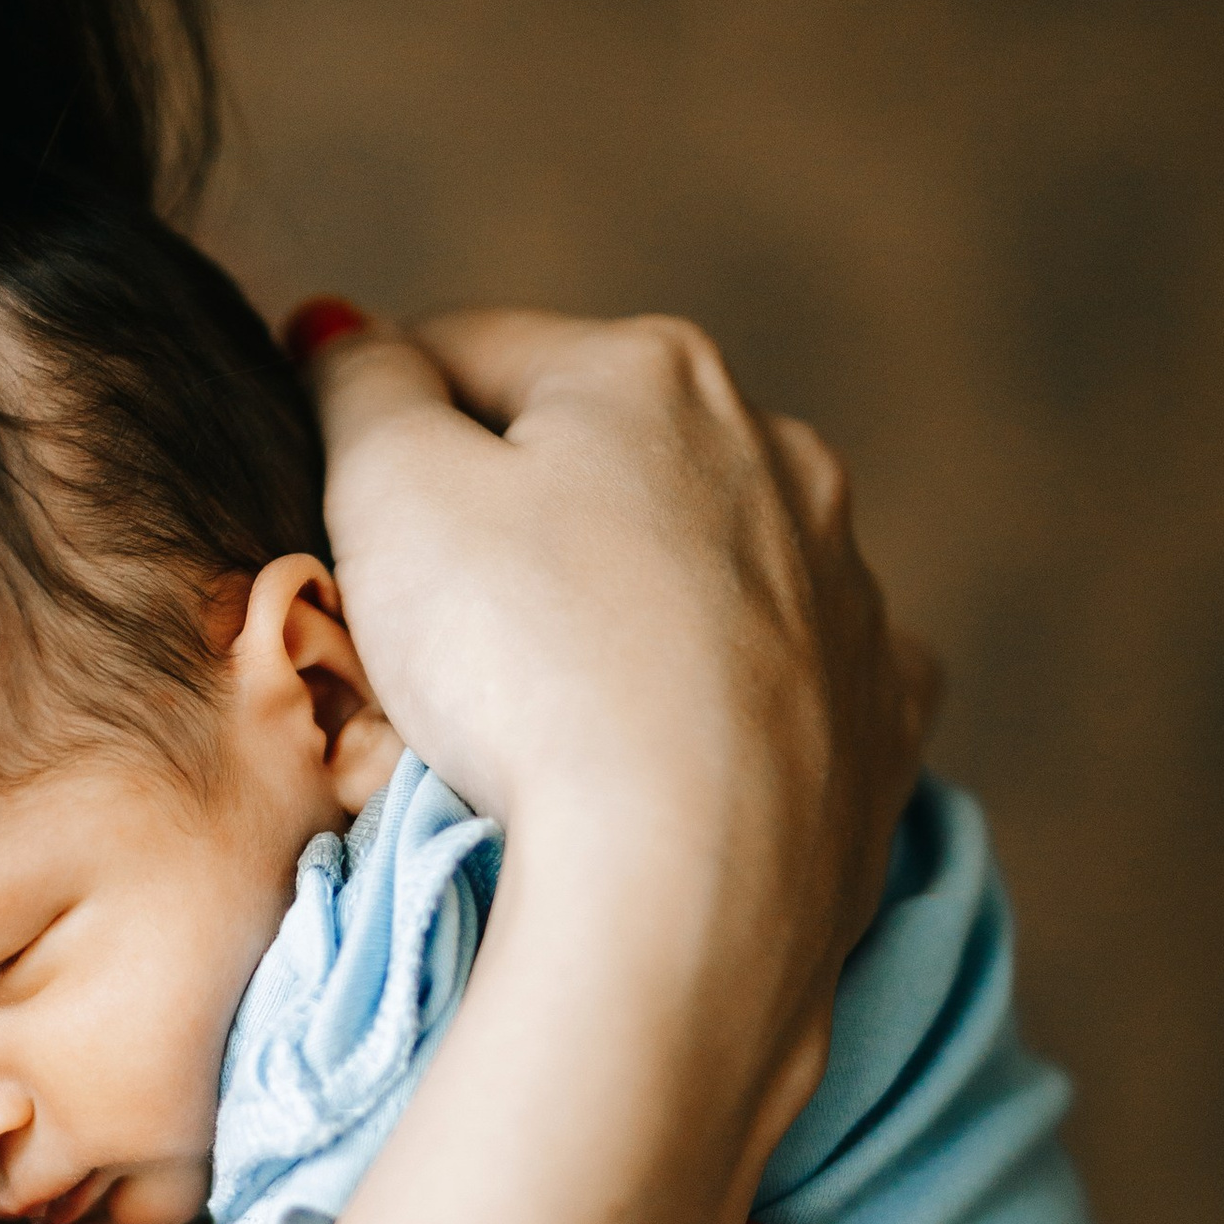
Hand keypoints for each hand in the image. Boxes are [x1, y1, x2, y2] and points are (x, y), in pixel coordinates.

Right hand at [299, 304, 936, 1133]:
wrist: (688, 888)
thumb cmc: (524, 668)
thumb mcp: (387, 491)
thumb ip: (361, 388)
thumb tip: (351, 334)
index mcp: (653, 372)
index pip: (469, 354)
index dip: (383, 428)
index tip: (342, 519)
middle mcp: (779, 453)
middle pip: (600, 459)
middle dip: (521, 516)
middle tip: (439, 633)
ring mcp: (847, 589)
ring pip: (702, 566)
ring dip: (630, 603)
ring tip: (552, 711)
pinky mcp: (880, 717)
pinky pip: (788, 679)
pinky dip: (731, 698)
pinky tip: (678, 751)